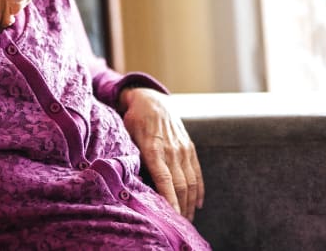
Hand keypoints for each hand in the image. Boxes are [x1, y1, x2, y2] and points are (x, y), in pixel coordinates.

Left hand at [119, 87, 203, 220]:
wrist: (152, 99)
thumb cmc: (134, 121)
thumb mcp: (127, 137)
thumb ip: (131, 158)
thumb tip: (129, 182)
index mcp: (154, 149)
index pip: (164, 180)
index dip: (169, 200)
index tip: (172, 217)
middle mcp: (171, 150)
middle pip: (180, 185)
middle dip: (181, 208)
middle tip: (179, 226)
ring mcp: (183, 148)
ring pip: (190, 181)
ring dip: (190, 203)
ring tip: (188, 219)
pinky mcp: (190, 147)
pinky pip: (197, 171)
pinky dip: (198, 189)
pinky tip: (197, 203)